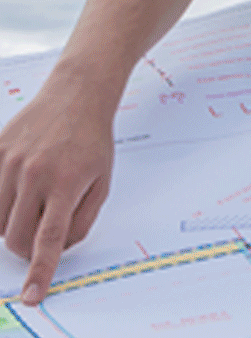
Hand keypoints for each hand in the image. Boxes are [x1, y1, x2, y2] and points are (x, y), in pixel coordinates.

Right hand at [0, 70, 115, 304]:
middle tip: (42, 230)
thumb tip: (56, 250)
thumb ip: (81, 220)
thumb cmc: (93, 139)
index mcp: (66, 182)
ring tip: (34, 202)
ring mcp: (9, 162)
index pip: (49, 238)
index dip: (40, 271)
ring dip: (11, 225)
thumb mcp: (102, 180)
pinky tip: (18, 189)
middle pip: (15, 237)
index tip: (31, 295)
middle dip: (26, 247)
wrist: (77, 94)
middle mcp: (34, 173)